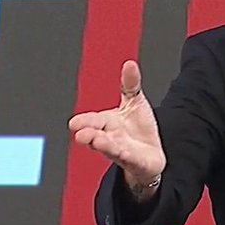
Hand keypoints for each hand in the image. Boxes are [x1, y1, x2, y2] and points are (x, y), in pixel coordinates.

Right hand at [69, 60, 166, 193]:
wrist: (150, 154)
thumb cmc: (138, 129)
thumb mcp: (135, 102)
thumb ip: (130, 84)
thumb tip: (130, 63)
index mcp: (107, 122)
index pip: (93, 120)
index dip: (84, 121)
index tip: (74, 123)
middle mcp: (110, 138)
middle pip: (97, 135)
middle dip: (88, 134)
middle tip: (81, 133)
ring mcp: (121, 150)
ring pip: (110, 148)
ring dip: (104, 145)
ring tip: (97, 141)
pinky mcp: (134, 161)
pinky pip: (128, 157)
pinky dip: (125, 155)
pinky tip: (123, 152)